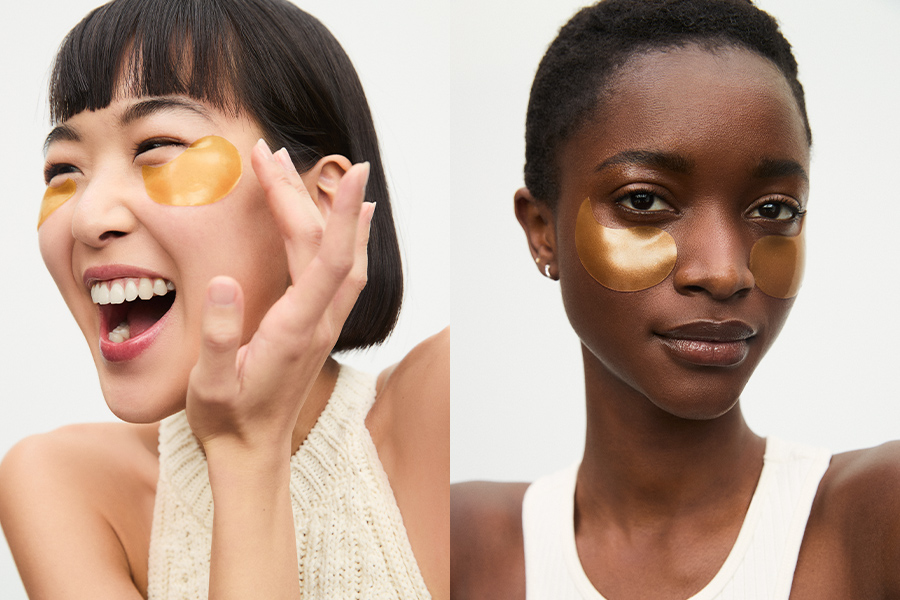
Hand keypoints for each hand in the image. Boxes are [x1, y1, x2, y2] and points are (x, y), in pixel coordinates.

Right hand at [185, 139, 373, 457]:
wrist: (253, 453)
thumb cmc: (227, 420)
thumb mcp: (210, 386)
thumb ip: (217, 337)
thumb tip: (223, 282)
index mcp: (294, 331)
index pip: (324, 261)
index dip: (338, 215)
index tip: (349, 172)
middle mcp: (319, 322)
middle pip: (325, 247)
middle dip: (301, 193)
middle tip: (269, 152)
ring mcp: (323, 324)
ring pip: (339, 257)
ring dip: (324, 210)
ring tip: (299, 168)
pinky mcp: (319, 326)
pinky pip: (342, 272)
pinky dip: (344, 237)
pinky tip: (346, 216)